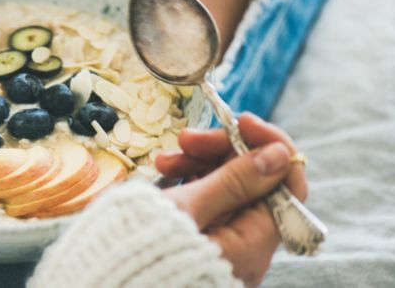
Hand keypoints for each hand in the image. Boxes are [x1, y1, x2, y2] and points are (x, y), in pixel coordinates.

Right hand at [157, 113, 307, 286]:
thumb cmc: (143, 248)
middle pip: (254, 183)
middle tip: (185, 138)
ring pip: (228, 189)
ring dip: (200, 164)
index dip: (268, 146)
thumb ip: (235, 180)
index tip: (239, 121)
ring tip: (163, 159)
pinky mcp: (203, 242)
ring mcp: (225, 246)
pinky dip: (190, 183)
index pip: (287, 184)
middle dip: (222, 152)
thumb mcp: (187, 208)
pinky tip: (165, 172)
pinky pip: (209, 203)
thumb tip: (280, 154)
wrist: (107, 279)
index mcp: (252, 244)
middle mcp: (246, 249)